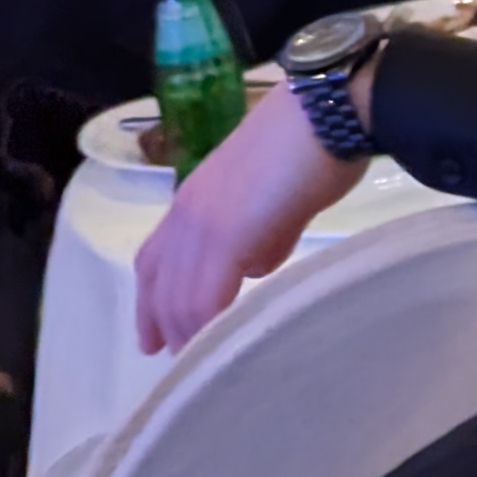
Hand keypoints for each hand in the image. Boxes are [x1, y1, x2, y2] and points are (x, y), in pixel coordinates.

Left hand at [134, 82, 366, 352]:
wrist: (325, 114)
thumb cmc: (311, 148)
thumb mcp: (277, 202)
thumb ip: (261, 236)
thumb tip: (253, 267)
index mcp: (194, 200)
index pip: (156, 258)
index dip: (152, 300)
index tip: (156, 337)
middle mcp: (186, 213)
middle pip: (158, 282)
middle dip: (162, 324)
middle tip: (175, 362)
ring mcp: (203, 224)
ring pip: (177, 294)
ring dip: (186, 331)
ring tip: (200, 362)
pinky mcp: (227, 236)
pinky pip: (206, 295)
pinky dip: (207, 325)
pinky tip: (218, 346)